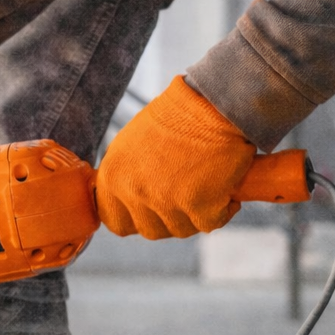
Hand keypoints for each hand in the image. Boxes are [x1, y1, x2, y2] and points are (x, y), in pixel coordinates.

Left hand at [96, 76, 255, 238]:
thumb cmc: (174, 120)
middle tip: (184, 193)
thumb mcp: (130, 145)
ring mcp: (165, 201)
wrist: (211, 104)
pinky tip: (222, 187)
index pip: (115, 221)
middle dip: (168, 217)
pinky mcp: (199, 207)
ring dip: (194, 214)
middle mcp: (133, 191)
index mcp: (112, 175)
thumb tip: (123, 206)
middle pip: (149, 230)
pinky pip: (209, 224)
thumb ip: (123, 178)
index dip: (135, 217)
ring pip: (180, 230)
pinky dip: (221, 210)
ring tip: (203, 185)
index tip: (152, 208)